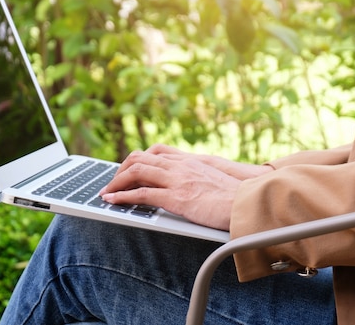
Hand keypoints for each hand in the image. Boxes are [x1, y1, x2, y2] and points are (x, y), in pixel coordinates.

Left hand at [99, 144, 272, 230]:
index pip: (155, 151)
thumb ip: (199, 177)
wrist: (249, 203)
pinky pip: (142, 194)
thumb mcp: (215, 179)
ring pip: (137, 171)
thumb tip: (191, 186)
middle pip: (140, 158)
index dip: (137, 160)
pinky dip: (123, 196)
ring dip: (116, 182)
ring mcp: (177, 180)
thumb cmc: (236, 196)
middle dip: (121, 170)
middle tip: (111, 183)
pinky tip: (113, 201)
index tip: (128, 171)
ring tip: (105, 192)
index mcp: (189, 160)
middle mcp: (180, 165)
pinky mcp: (177, 197)